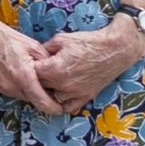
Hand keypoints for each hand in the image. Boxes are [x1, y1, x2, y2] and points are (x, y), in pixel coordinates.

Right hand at [0, 8, 54, 113]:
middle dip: (39, 94)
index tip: (60, 107)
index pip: (44, 103)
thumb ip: (47, 64)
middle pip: (31, 99)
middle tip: (41, 82)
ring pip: (18, 95)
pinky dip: (11, 84)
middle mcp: (10, 86)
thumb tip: (56, 76)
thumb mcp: (32, 46)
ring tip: (23, 72)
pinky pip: (6, 90)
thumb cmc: (5, 37)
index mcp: (24, 77)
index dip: (55, 108)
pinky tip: (9, 70)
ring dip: (24, 89)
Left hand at [28, 19, 144, 115]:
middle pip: (41, 87)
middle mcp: (63, 85)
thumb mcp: (61, 39)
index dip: (30, 67)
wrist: (114, 49)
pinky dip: (62, 102)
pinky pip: (68, 106)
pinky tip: (60, 93)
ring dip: (49, 91)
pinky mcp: (86, 97)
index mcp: (54, 69)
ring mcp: (75, 93)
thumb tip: (35, 55)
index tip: (30, 62)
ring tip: (50, 80)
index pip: (32, 73)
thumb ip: (45, 49)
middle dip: (38, 79)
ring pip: (53, 98)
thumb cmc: (88, 42)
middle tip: (38, 71)